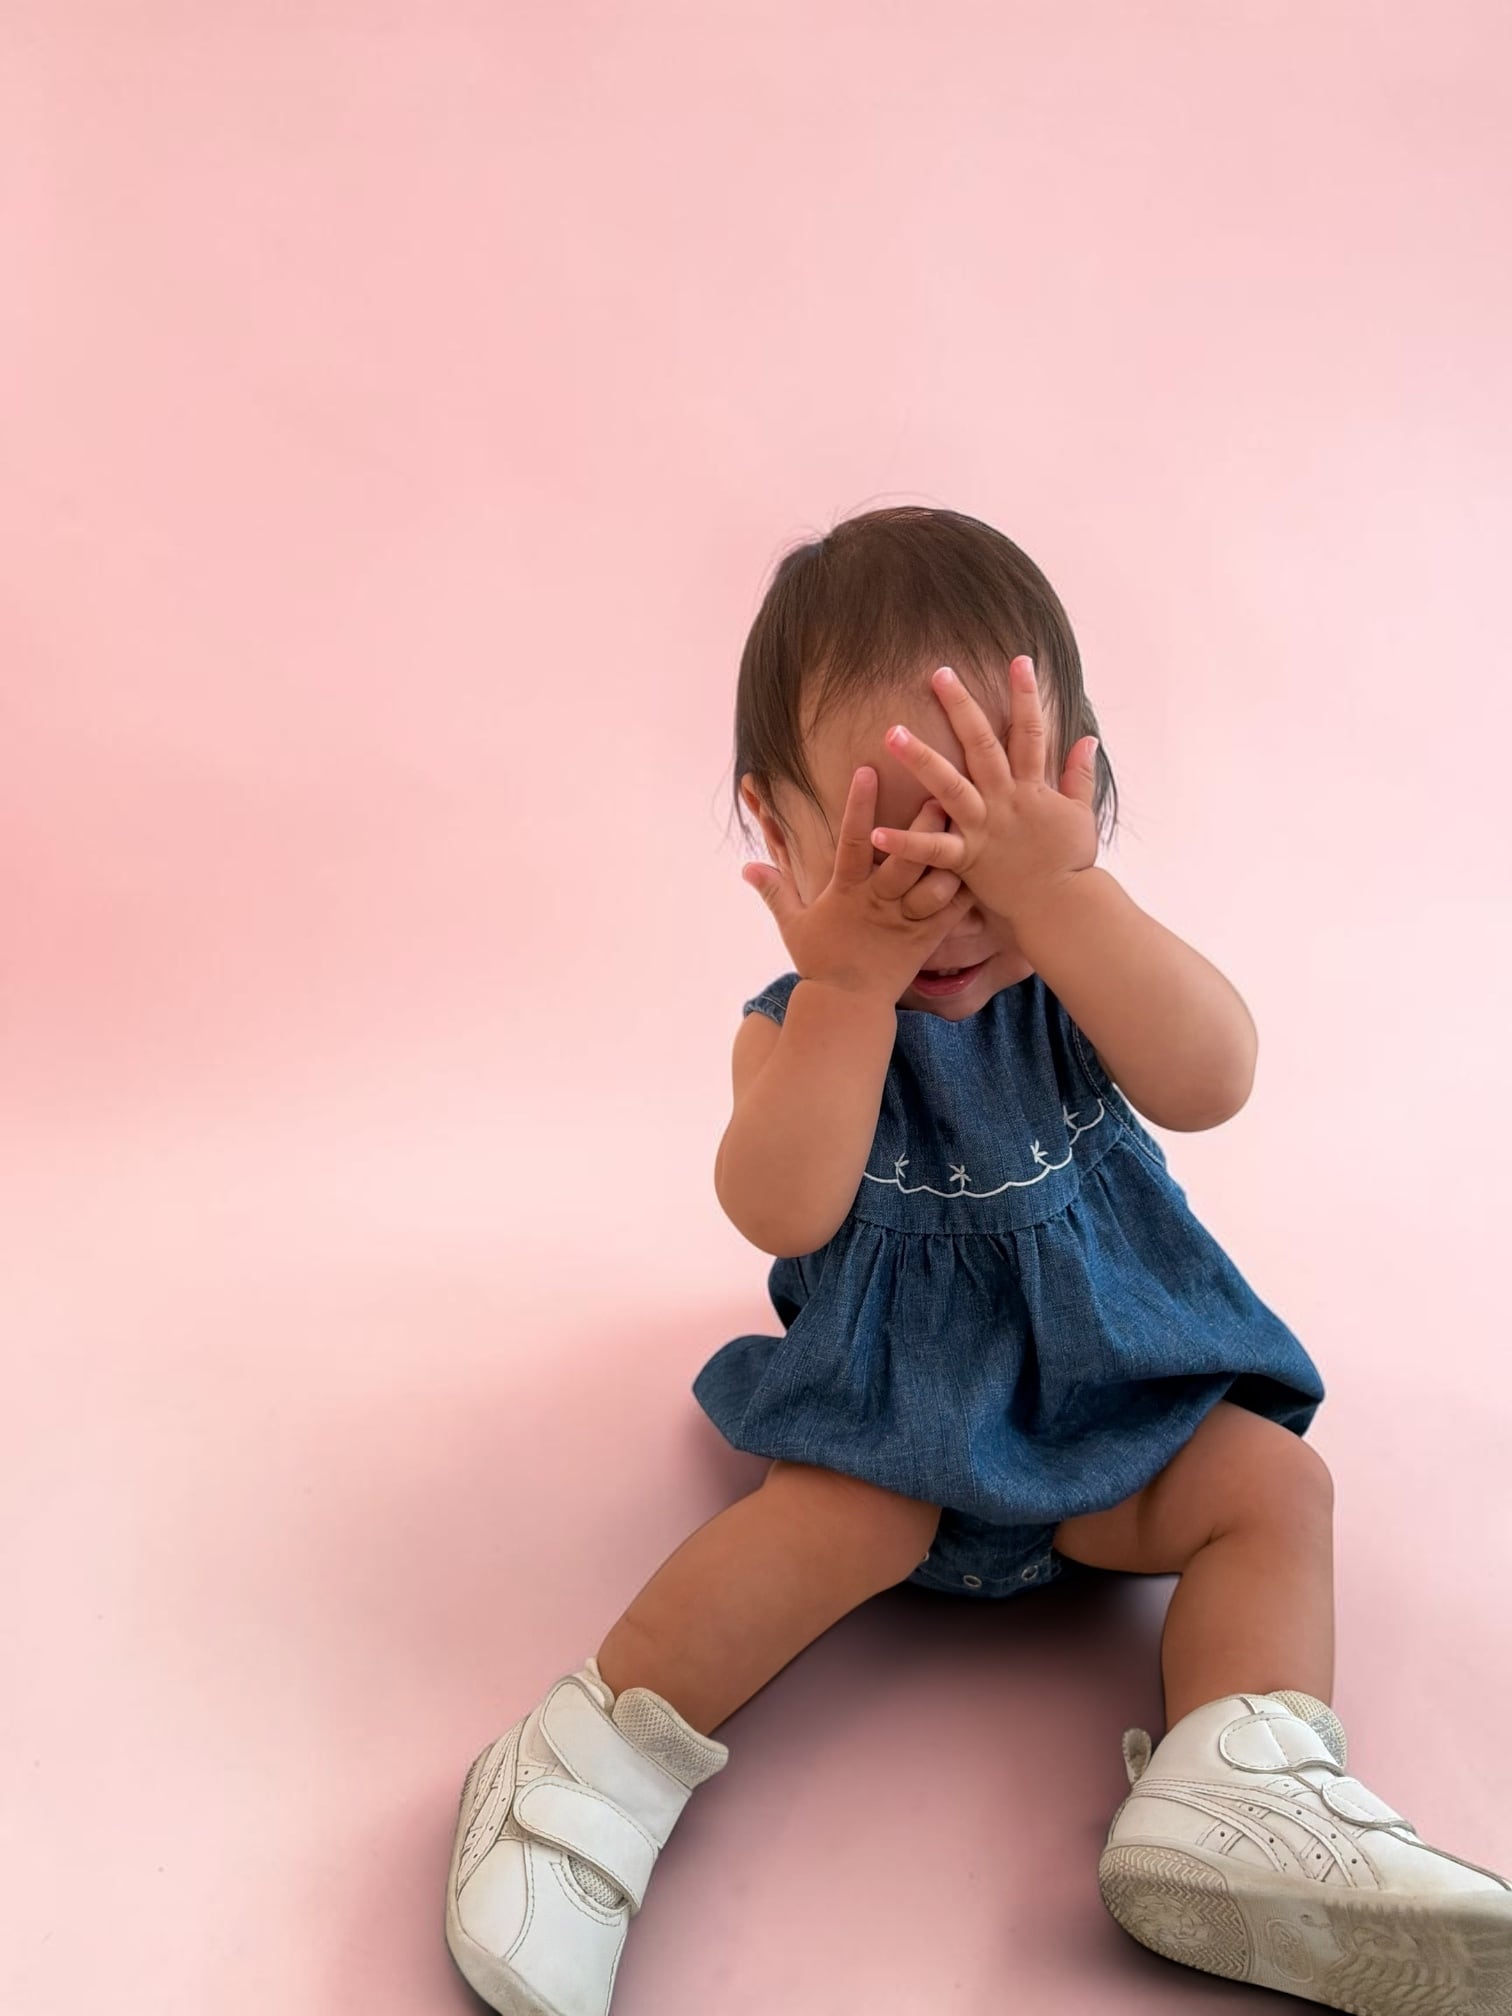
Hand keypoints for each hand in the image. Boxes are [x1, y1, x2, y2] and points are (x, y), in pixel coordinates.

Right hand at [742, 770, 972, 1007]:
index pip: (852, 840)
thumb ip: (774, 891)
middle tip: (942, 789)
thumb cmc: (820, 962)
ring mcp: (905, 921)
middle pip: (905, 857)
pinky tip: (984, 869)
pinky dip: (967, 893)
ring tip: (972, 826)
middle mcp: (879, 902)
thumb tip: (746, 866)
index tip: (868, 770)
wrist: (846, 1007)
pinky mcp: (925, 941)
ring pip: (934, 884)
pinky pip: (951, 915)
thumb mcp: (792, 925)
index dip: (859, 805)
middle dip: (923, 824)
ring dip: (953, 857)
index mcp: (847, 892)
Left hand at [867, 658, 1098, 930]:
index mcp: (1032, 788)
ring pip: (948, 786)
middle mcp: (1005, 800)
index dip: (1026, 695)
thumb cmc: (1070, 863)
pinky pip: (932, 850)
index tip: (1020, 660)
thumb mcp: (1081, 814)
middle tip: (938, 673)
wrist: (1063, 908)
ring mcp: (984, 828)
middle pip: (982, 745)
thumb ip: (1079, 776)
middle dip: (962, 707)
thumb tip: (1088, 739)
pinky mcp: (967, 859)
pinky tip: (877, 832)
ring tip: (891, 732)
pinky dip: (905, 843)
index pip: (1031, 731)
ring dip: (920, 759)